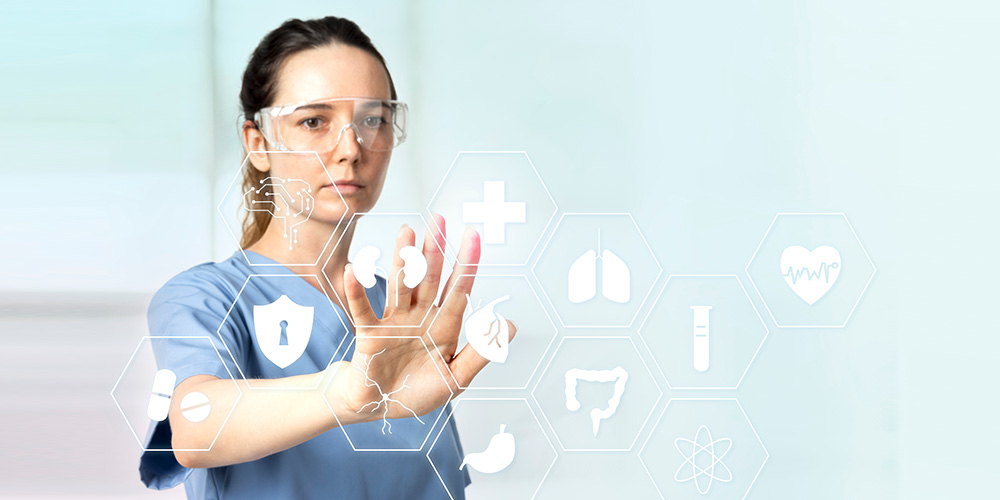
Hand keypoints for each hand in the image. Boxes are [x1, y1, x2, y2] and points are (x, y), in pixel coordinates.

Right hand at [326, 216, 515, 422]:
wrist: (381, 408)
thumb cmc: (417, 392)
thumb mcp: (455, 378)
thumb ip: (480, 353)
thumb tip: (508, 326)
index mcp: (444, 326)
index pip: (458, 290)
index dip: (466, 264)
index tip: (473, 236)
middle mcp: (420, 317)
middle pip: (429, 278)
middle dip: (435, 249)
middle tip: (438, 219)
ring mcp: (395, 322)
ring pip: (400, 285)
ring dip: (402, 259)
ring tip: (406, 232)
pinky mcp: (370, 333)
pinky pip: (363, 309)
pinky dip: (357, 291)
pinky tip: (355, 271)